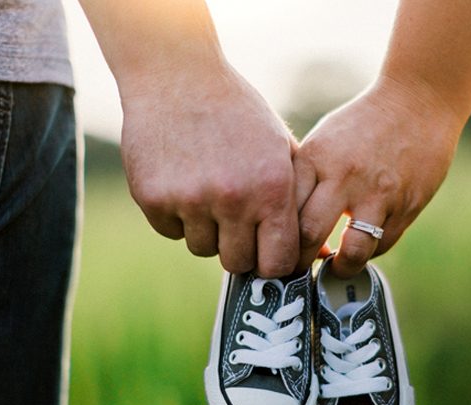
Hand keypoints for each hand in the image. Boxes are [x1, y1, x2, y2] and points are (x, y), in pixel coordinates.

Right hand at [120, 65, 298, 277]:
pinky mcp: (153, 198)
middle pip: (236, 263)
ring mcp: (189, 200)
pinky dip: (176, 216)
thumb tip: (317, 253)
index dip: (271, 263)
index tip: (265, 253)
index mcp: (272, 189)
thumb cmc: (238, 113)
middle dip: (238, 248)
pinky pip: (170, 231)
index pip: (277, 263)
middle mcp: (232, 199)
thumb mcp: (280, 148)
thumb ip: (298, 200)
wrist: (178, 76)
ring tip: (207, 190)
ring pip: (201, 248)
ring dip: (206, 229)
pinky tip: (182, 181)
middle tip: (234, 220)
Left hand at [293, 75, 461, 276]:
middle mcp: (344, 176)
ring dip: (340, 268)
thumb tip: (279, 223)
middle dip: (299, 263)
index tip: (274, 252)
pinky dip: (368, 252)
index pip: (284, 211)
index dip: (275, 240)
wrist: (419, 101)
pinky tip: (360, 247)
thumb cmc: (362, 124)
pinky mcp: (407, 205)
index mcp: (316, 158)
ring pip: (352, 251)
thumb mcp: (323, 141)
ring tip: (334, 268)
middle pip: (309, 236)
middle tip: (298, 271)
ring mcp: (378, 193)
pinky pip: (382, 244)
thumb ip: (304, 178)